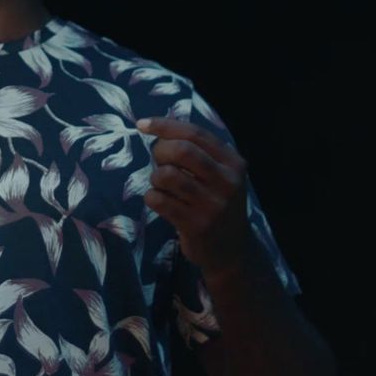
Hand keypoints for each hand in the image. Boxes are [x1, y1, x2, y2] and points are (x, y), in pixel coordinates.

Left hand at [136, 117, 254, 275]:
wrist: (232, 250)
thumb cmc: (216, 203)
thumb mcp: (220, 175)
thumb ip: (199, 151)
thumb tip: (157, 128)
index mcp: (233, 162)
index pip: (195, 134)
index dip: (165, 126)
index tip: (142, 125)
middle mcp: (227, 182)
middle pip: (181, 150)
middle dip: (160, 151)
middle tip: (159, 162)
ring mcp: (213, 205)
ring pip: (166, 175)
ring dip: (156, 178)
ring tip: (163, 185)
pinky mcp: (196, 225)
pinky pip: (159, 200)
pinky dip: (152, 197)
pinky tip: (161, 202)